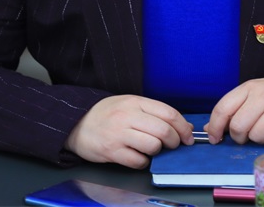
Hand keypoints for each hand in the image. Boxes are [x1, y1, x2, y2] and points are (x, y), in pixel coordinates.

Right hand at [64, 95, 193, 167]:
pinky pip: (138, 161)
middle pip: (163, 130)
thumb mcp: (129, 104)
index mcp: (134, 102)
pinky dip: (143, 162)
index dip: (183, 127)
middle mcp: (127, 116)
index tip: (188, 136)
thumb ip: (154, 112)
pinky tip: (137, 156)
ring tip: (151, 149)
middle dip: (174, 141)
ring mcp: (119, 134)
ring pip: (153, 146)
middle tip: (173, 145)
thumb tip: (183, 126)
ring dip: (157, 151)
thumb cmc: (106, 114)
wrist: (75, 123)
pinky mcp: (111, 151)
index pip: (168, 113)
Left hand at [205, 75, 263, 145]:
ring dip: (260, 139)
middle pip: (238, 126)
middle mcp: (263, 95)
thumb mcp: (256, 94)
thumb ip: (234, 108)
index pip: (223, 108)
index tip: (215, 138)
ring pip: (256, 136)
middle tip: (248, 135)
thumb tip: (211, 129)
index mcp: (249, 87)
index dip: (215, 127)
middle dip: (240, 137)